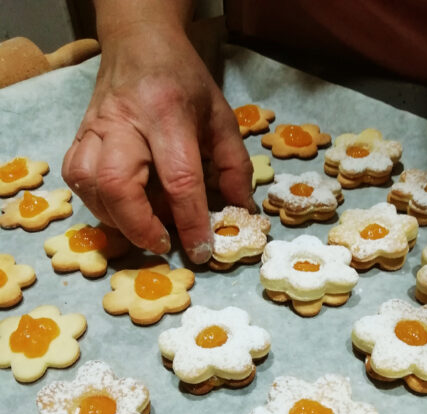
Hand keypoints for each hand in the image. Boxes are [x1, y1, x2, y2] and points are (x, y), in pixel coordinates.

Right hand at [62, 13, 252, 263]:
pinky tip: (119, 208)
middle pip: (118, 184)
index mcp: (168, 113)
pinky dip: (96, 202)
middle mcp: (125, 121)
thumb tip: (241, 210)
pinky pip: (76, 177)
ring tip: (142, 227)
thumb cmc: (184, 81)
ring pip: (89, 184)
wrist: (139, 42)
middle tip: (163, 242)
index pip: (178, 179)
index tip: (201, 250)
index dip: (190, 222)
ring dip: (116, 218)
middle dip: (140, 227)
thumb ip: (234, 166)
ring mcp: (95, 127)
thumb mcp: (221, 117)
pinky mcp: (79, 134)